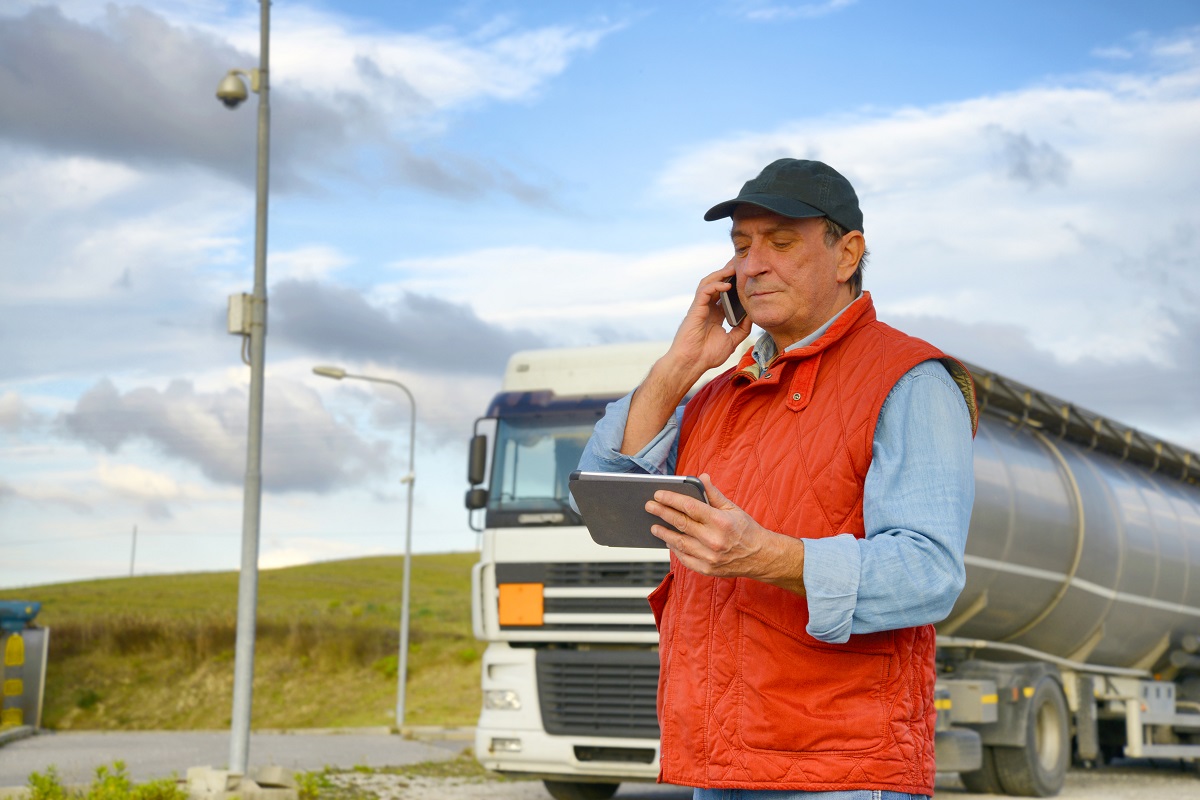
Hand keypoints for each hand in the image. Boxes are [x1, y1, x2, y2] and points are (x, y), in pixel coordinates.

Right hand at [619, 262, 752, 455]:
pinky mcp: (695, 309)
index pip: (724, 293)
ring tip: (733, 267)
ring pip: (708, 283)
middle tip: (740, 262)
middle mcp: (707, 308)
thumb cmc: (707, 355)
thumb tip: (753, 316)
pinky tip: (726, 284)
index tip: (745, 275)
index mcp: (714, 314)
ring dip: (720, 274)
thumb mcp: (731, 341)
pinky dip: (715, 285)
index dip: (733, 283)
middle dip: (727, 271)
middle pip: (716, 283)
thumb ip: (741, 329)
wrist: (691, 364)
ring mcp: (700, 307)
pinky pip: (704, 291)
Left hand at [646, 474, 805, 594]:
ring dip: (664, 533)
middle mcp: (714, 540)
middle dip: (662, 513)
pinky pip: (684, 558)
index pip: (689, 507)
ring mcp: (709, 557)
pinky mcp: (707, 569)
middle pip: (680, 523)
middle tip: (649, 506)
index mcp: (720, 521)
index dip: (671, 499)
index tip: (658, 494)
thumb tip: (701, 477)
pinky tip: (669, 541)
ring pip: (678, 542)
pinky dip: (675, 549)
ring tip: (654, 526)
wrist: (761, 557)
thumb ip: (714, 494)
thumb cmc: (746, 529)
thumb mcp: (733, 508)